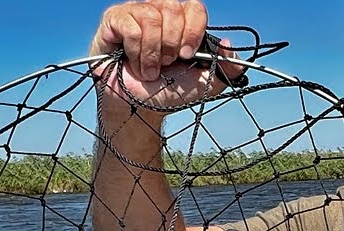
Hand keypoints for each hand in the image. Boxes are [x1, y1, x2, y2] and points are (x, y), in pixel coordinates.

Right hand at [89, 0, 244, 114]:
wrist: (136, 108)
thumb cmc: (165, 92)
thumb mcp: (204, 84)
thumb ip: (227, 69)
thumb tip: (229, 45)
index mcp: (182, 23)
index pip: (195, 8)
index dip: (192, 32)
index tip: (187, 56)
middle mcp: (160, 12)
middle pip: (174, 9)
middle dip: (171, 45)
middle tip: (165, 64)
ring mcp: (136, 13)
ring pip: (152, 18)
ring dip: (152, 53)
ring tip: (148, 69)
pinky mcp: (114, 20)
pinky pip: (131, 27)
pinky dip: (135, 52)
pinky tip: (132, 63)